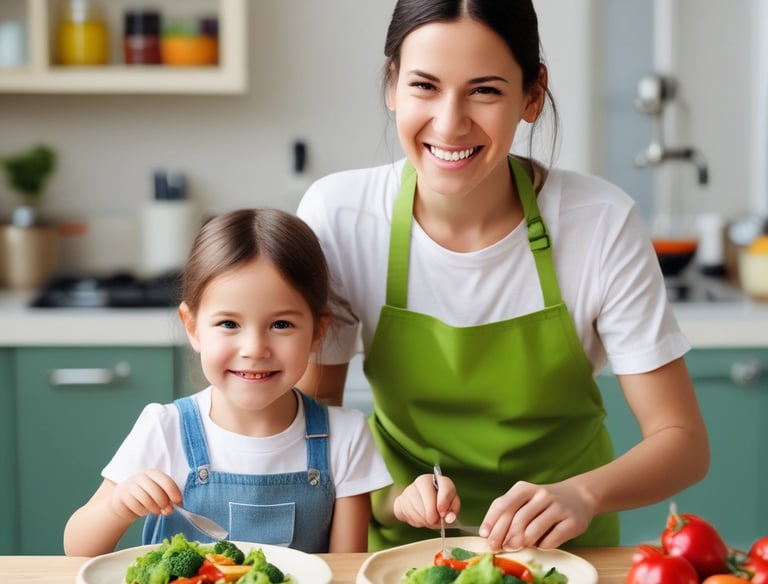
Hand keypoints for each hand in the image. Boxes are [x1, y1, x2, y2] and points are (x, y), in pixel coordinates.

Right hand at [110, 469, 181, 521]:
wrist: (123, 501)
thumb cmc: (145, 496)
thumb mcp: (158, 493)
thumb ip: (167, 498)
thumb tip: (172, 507)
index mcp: (153, 474)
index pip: (166, 481)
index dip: (174, 493)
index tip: (178, 502)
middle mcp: (142, 477)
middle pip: (157, 491)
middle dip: (164, 503)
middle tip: (166, 510)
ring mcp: (130, 485)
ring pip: (146, 499)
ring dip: (154, 509)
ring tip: (156, 511)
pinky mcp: (122, 496)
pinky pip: (135, 506)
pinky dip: (142, 511)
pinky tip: (144, 511)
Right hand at [394, 473, 460, 528]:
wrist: (418, 504)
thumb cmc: (438, 505)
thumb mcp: (450, 506)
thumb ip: (452, 511)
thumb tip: (449, 518)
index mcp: (440, 480)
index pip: (445, 487)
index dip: (444, 502)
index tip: (443, 514)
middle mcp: (423, 481)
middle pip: (429, 501)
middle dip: (433, 516)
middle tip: (435, 521)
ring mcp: (410, 489)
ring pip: (419, 510)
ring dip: (424, 520)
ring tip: (428, 519)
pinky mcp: (401, 499)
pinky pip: (409, 514)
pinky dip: (416, 520)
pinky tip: (419, 517)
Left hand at [480, 480, 594, 550]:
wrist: (578, 496)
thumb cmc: (543, 502)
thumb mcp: (524, 499)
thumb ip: (508, 511)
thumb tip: (488, 533)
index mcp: (525, 488)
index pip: (503, 505)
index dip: (492, 522)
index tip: (485, 536)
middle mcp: (542, 495)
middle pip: (517, 519)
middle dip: (504, 537)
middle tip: (499, 547)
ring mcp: (558, 508)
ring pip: (533, 530)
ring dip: (522, 542)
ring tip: (517, 546)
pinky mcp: (572, 522)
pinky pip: (551, 539)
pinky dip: (541, 546)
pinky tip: (538, 545)